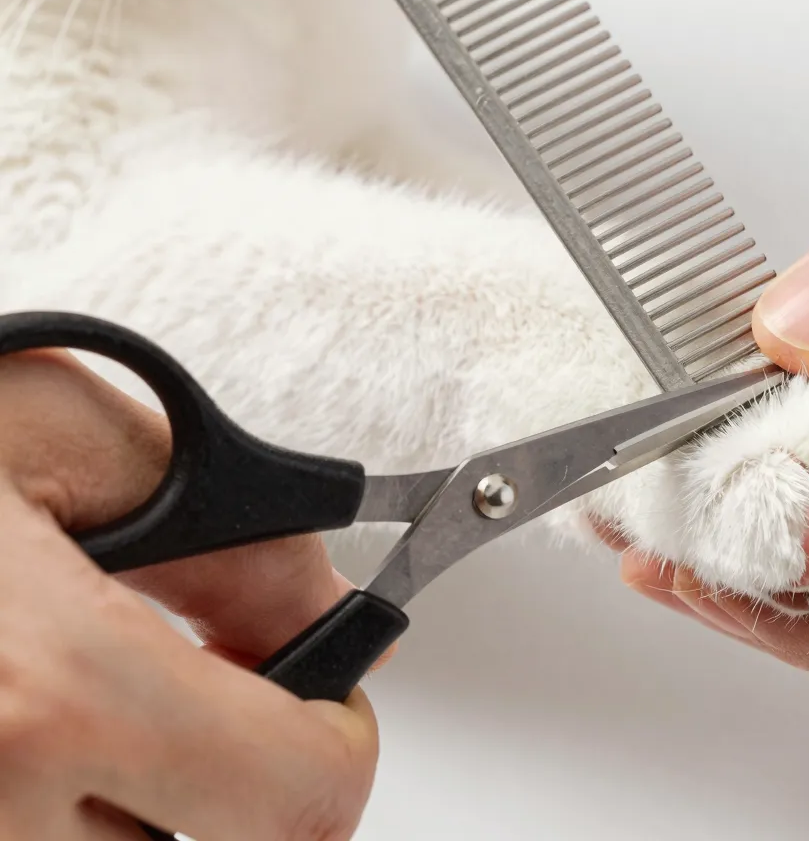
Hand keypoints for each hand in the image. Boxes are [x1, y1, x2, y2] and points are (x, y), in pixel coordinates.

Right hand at [0, 349, 379, 838]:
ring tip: (86, 715)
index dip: (336, 749)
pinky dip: (59, 823)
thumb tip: (336, 622)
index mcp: (44, 696)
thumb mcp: (74, 442)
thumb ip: (242, 540)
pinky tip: (37, 753)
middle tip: (212, 706)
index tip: (327, 706)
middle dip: (243, 785)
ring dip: (138, 808)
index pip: (296, 804)